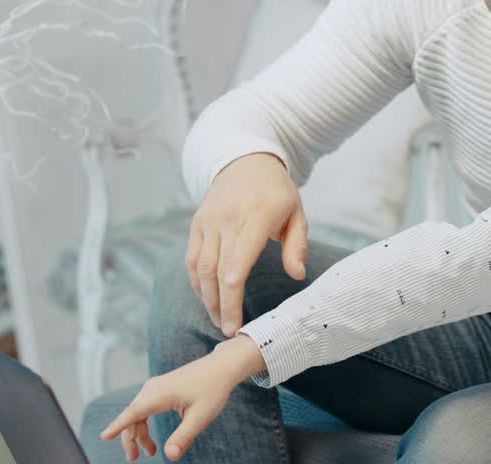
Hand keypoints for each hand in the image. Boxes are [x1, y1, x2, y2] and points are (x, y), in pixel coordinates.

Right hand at [100, 338, 264, 460]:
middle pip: (132, 416)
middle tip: (134, 459)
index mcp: (160, 394)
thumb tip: (170, 456)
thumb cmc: (213, 388)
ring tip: (150, 452)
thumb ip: (183, 437)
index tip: (104, 436)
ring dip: (139, 433)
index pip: (133, 413)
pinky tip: (150, 436)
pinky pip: (145, 408)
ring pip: (138, 413)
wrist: (222, 366)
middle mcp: (153, 388)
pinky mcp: (160, 388)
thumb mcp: (200, 417)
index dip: (118, 426)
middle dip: (130, 438)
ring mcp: (155, 387)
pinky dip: (145, 423)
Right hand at [186, 152, 308, 335]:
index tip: (236, 319)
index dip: (233, 291)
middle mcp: (228, 217)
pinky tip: (206, 299)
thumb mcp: (296, 213)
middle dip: (221, 304)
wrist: (245, 161)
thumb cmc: (277, 193)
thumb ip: (297, 245)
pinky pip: (192, 258)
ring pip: (201, 266)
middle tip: (228, 330)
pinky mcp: (197, 223)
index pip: (239, 257)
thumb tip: (298, 275)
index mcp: (257, 214)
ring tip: (218, 320)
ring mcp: (209, 220)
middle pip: (218, 269)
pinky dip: (196, 282)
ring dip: (207, 298)